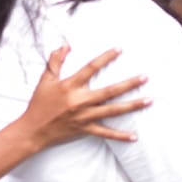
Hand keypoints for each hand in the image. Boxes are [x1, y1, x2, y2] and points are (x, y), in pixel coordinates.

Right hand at [18, 46, 151, 146]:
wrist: (32, 130)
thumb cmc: (39, 104)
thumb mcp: (45, 80)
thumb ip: (55, 61)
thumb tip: (65, 45)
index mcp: (71, 86)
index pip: (92, 68)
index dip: (106, 58)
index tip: (120, 50)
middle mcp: (80, 101)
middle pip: (110, 91)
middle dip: (129, 84)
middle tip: (145, 77)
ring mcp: (85, 117)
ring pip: (113, 110)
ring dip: (132, 105)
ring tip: (149, 100)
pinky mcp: (85, 130)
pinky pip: (106, 133)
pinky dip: (120, 135)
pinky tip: (134, 136)